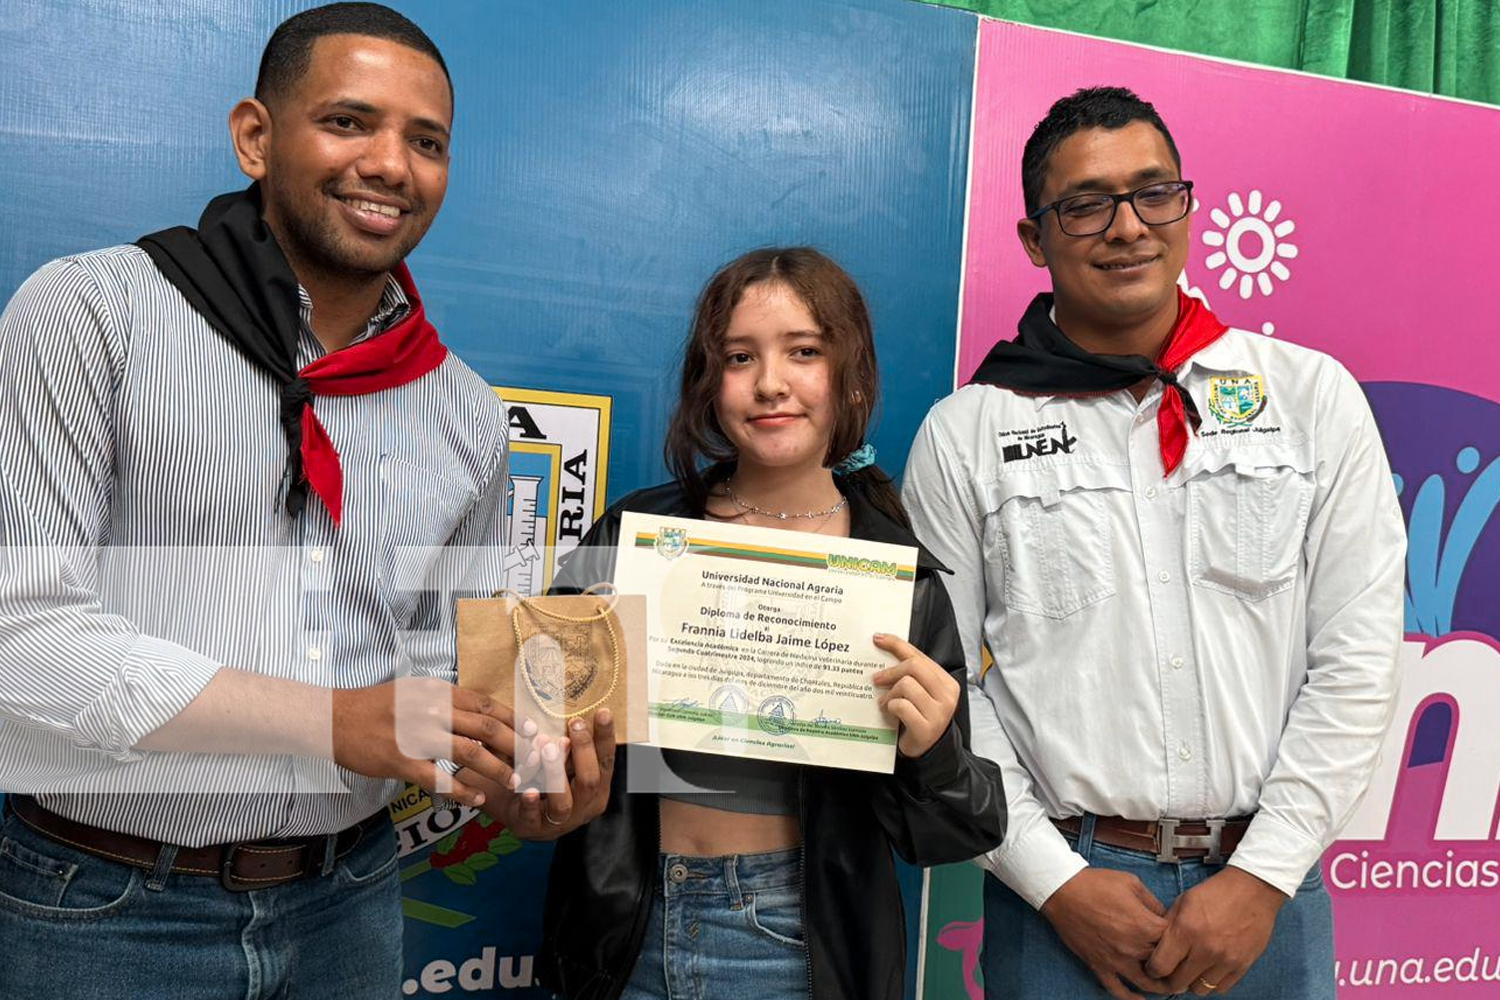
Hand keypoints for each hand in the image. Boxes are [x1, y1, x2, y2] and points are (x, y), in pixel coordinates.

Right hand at [331, 677, 520, 808]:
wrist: (334, 719)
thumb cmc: (377, 706)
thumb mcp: (415, 690)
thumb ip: (445, 700)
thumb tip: (478, 712)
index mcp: (437, 690)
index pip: (485, 704)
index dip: (513, 719)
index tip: (532, 731)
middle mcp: (432, 710)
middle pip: (485, 727)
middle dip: (515, 745)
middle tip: (534, 759)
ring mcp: (417, 736)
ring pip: (470, 753)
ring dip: (497, 769)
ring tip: (515, 781)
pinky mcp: (402, 762)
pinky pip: (440, 780)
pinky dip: (463, 791)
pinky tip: (478, 799)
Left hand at [460, 708, 616, 839]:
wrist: (518, 811)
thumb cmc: (546, 778)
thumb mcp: (563, 760)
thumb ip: (570, 744)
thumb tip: (576, 712)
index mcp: (597, 786)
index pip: (606, 760)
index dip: (605, 737)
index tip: (602, 712)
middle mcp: (584, 805)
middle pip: (590, 780)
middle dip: (583, 751)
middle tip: (573, 724)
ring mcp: (560, 820)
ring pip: (564, 801)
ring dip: (556, 772)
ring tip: (547, 747)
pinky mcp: (533, 828)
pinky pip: (534, 817)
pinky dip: (532, 803)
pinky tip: (529, 790)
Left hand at [872, 633, 959, 757]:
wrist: (927, 749)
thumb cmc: (919, 715)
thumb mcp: (920, 692)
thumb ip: (910, 673)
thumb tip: (884, 645)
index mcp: (947, 682)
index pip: (920, 656)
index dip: (897, 645)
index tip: (878, 638)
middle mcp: (947, 696)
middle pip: (914, 667)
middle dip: (891, 671)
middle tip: (877, 679)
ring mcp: (939, 713)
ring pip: (906, 685)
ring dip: (890, 694)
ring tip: (885, 702)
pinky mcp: (926, 728)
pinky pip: (902, 706)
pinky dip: (891, 707)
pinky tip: (889, 712)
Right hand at [1040, 868, 1172, 999]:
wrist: (1063, 890)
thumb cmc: (1096, 883)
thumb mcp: (1132, 883)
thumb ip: (1153, 902)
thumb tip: (1164, 916)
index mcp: (1145, 925)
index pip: (1175, 940)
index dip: (1181, 937)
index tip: (1181, 934)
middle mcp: (1133, 947)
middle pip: (1165, 962)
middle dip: (1175, 960)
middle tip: (1182, 959)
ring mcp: (1116, 960)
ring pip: (1146, 983)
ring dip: (1162, 985)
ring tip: (1172, 984)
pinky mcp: (1099, 965)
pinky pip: (1116, 989)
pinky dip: (1130, 998)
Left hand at [1146, 866, 1285, 994]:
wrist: (1253, 889)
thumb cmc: (1215, 892)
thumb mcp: (1183, 901)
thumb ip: (1168, 926)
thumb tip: (1155, 947)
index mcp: (1186, 929)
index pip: (1160, 966)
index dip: (1152, 969)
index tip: (1153, 967)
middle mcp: (1206, 949)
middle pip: (1178, 983)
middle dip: (1169, 979)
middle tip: (1170, 971)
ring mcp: (1226, 960)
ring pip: (1199, 989)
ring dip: (1191, 982)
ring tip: (1191, 969)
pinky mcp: (1242, 965)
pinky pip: (1221, 988)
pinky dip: (1212, 982)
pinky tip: (1209, 969)